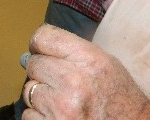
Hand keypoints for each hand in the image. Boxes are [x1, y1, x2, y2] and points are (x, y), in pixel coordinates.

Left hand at [21, 24, 149, 119]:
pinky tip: (60, 116)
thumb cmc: (120, 98)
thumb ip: (71, 51)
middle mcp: (73, 81)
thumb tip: (35, 47)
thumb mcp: (105, 63)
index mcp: (88, 59)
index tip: (40, 50)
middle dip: (42, 72)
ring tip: (63, 101)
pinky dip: (40, 116)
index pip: (42, 38)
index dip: (38, 44)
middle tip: (59, 81)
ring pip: (29, 90)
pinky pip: (29, 114)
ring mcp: (61, 108)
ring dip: (41, 96)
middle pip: (33, 64)